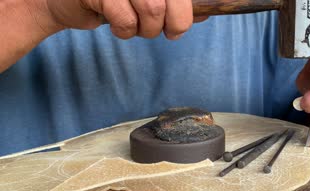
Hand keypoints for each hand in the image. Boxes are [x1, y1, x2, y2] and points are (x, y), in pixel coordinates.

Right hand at [42, 0, 203, 38]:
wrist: (67, 1)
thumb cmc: (114, 1)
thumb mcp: (149, 1)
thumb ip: (177, 4)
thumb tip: (206, 14)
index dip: (185, 13)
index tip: (178, 27)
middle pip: (171, 1)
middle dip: (174, 25)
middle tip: (166, 33)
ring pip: (152, 10)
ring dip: (147, 30)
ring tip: (135, 27)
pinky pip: (126, 19)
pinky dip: (125, 31)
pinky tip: (116, 25)